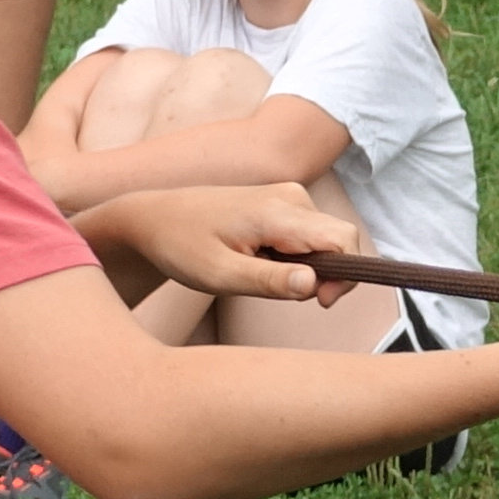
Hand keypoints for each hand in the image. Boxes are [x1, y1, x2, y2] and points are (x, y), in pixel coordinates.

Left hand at [97, 180, 370, 302]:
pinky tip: (264, 262)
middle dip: (328, 275)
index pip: (344, 241)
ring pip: (327, 240)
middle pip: (341, 240)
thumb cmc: (181, 245)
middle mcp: (292, 197)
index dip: (343, 278)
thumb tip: (315, 285)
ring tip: (264, 275)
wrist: (154, 218)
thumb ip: (270, 282)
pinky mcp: (283, 202)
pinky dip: (299, 257)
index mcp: (278, 212)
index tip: (318, 303)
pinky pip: (312, 234)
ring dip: (311, 268)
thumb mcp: (220, 275)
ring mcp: (289, 196)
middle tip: (286, 294)